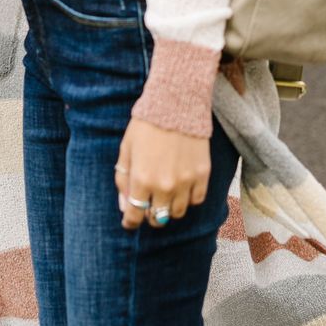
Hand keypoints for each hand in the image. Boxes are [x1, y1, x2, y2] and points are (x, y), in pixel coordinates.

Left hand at [115, 114, 210, 228]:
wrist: (176, 104)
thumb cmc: (146, 125)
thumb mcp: (126, 149)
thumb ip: (123, 179)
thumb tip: (124, 206)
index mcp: (142, 179)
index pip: (135, 216)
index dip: (130, 222)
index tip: (130, 221)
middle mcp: (164, 185)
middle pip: (158, 219)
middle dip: (150, 217)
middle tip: (149, 206)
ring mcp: (186, 181)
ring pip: (177, 213)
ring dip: (169, 209)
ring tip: (165, 196)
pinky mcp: (202, 174)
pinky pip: (196, 200)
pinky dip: (188, 199)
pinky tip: (182, 188)